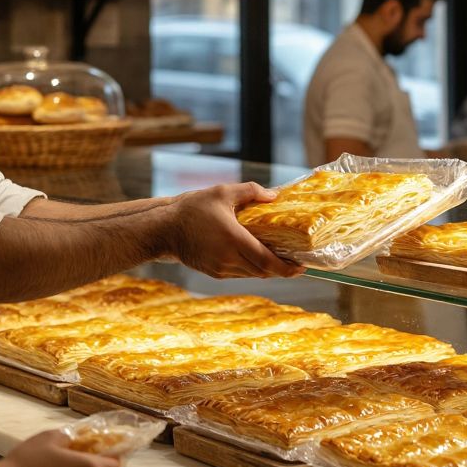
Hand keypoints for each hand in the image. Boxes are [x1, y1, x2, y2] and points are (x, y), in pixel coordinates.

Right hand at [169, 182, 304, 278]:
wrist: (164, 229)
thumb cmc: (193, 208)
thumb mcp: (222, 192)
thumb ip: (250, 191)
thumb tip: (274, 196)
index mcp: (234, 240)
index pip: (267, 262)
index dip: (287, 268)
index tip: (302, 267)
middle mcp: (229, 259)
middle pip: (263, 272)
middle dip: (281, 270)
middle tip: (295, 262)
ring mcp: (220, 268)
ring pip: (252, 274)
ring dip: (266, 269)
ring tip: (278, 258)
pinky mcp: (214, 273)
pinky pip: (239, 274)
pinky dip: (251, 268)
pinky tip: (256, 257)